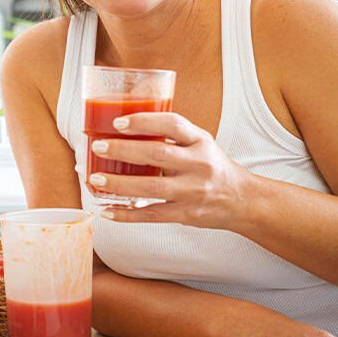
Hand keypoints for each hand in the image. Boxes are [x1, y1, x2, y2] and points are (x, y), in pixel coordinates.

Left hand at [90, 111, 250, 228]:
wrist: (241, 200)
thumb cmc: (214, 167)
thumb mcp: (201, 142)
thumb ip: (173, 135)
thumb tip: (128, 127)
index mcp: (201, 141)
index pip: (173, 124)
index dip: (144, 121)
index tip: (118, 123)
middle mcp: (199, 164)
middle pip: (157, 154)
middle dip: (124, 150)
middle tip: (98, 147)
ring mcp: (193, 191)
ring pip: (152, 187)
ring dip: (120, 184)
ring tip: (96, 179)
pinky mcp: (186, 214)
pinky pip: (152, 215)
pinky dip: (127, 214)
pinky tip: (107, 210)